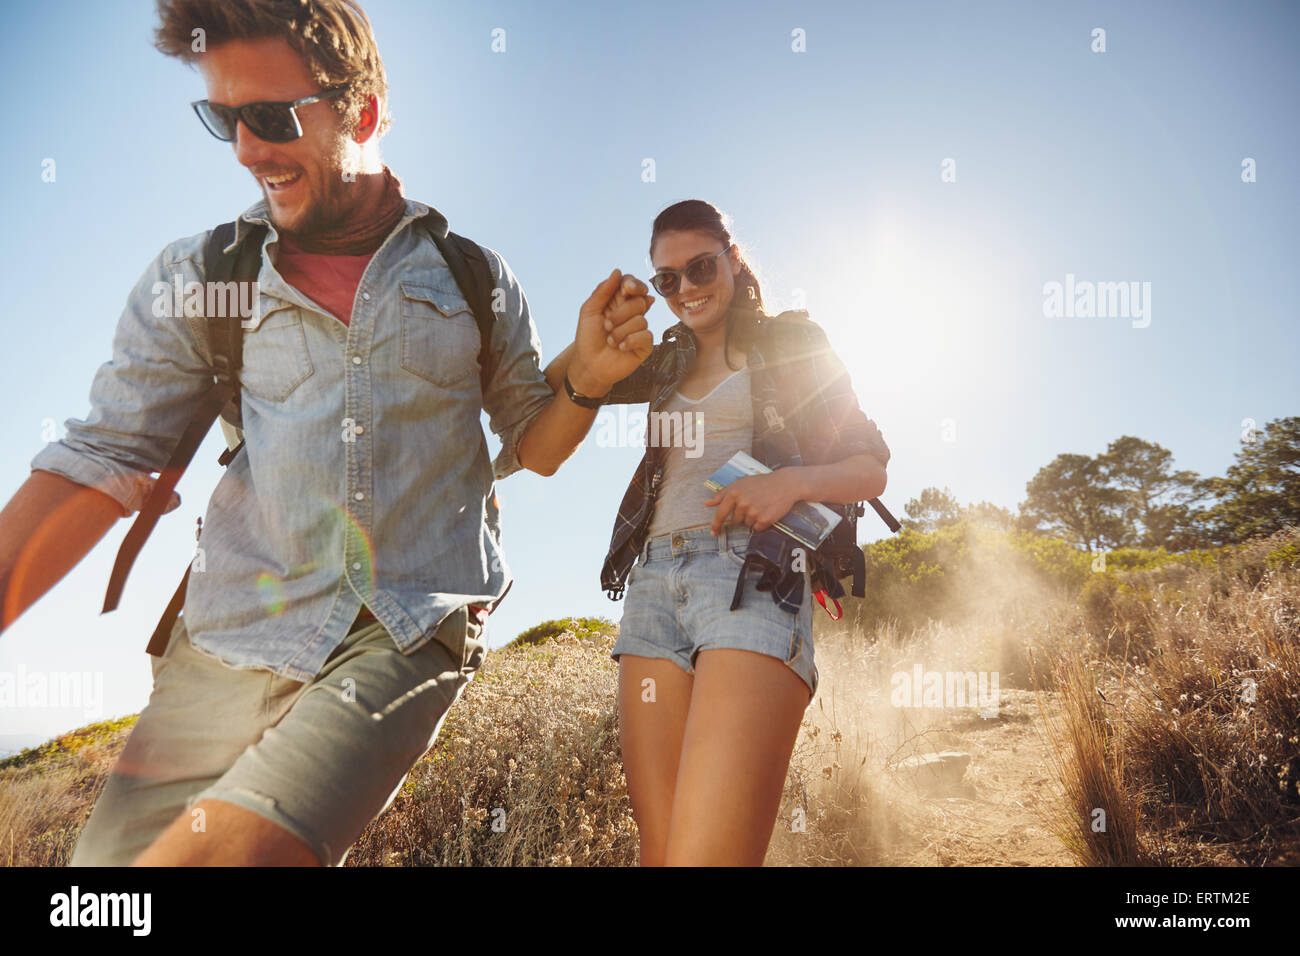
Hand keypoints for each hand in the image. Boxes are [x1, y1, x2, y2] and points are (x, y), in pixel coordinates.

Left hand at [570, 270, 654, 395]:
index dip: (634, 284)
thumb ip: (602, 291)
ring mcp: (640, 328)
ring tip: (610, 341)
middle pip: (639, 301)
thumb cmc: (587, 338)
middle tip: (606, 325)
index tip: (628, 289)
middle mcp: (631, 312)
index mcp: (618, 301)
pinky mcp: (645, 344)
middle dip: (620, 314)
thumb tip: (618, 271)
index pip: (632, 284)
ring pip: (641, 320)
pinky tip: (620, 348)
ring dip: (620, 332)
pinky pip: (646, 335)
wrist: (589, 365)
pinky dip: (630, 341)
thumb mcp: (589, 311)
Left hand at [703, 470, 804, 534]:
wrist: (785, 484)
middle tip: (753, 503)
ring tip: (761, 505)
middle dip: (742, 515)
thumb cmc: (762, 483)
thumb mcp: (740, 483)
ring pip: (747, 524)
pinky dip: (761, 523)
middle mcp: (742, 503)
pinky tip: (767, 511)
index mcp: (734, 493)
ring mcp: (753, 512)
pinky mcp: (764, 520)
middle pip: (735, 520)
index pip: (720, 513)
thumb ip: (722, 494)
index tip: (713, 532)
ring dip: (752, 518)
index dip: (716, 524)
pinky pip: (757, 528)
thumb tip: (706, 503)